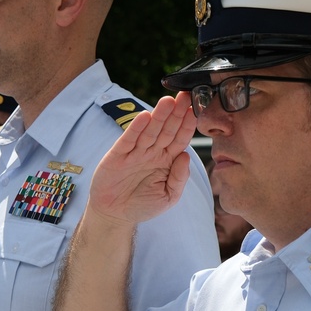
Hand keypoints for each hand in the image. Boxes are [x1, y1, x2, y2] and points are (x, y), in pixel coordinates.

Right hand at [88, 92, 197, 225]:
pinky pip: (129, 139)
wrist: (115, 214)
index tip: (196, 110)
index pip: (180, 138)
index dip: (187, 124)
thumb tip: (186, 156)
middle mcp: (153, 152)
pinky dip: (136, 128)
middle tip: (184, 96)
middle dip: (176, 113)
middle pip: (167, 129)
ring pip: (150, 130)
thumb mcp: (168, 196)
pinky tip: (144, 116)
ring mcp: (136, 152)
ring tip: (168, 101)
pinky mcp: (118, 155)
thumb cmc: (143, 205)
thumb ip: (179, 178)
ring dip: (158, 116)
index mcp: (167, 159)